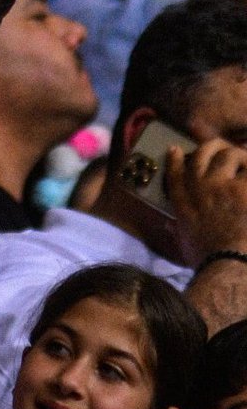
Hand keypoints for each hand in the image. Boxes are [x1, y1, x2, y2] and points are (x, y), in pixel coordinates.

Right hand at [168, 140, 246, 266]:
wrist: (227, 262)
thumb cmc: (206, 258)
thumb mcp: (184, 243)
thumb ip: (178, 230)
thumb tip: (169, 226)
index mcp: (183, 204)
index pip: (175, 176)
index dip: (175, 160)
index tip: (174, 149)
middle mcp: (200, 189)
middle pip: (202, 156)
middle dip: (210, 146)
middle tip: (218, 146)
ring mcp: (222, 186)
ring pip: (229, 155)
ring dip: (238, 154)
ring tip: (245, 158)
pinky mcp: (244, 188)